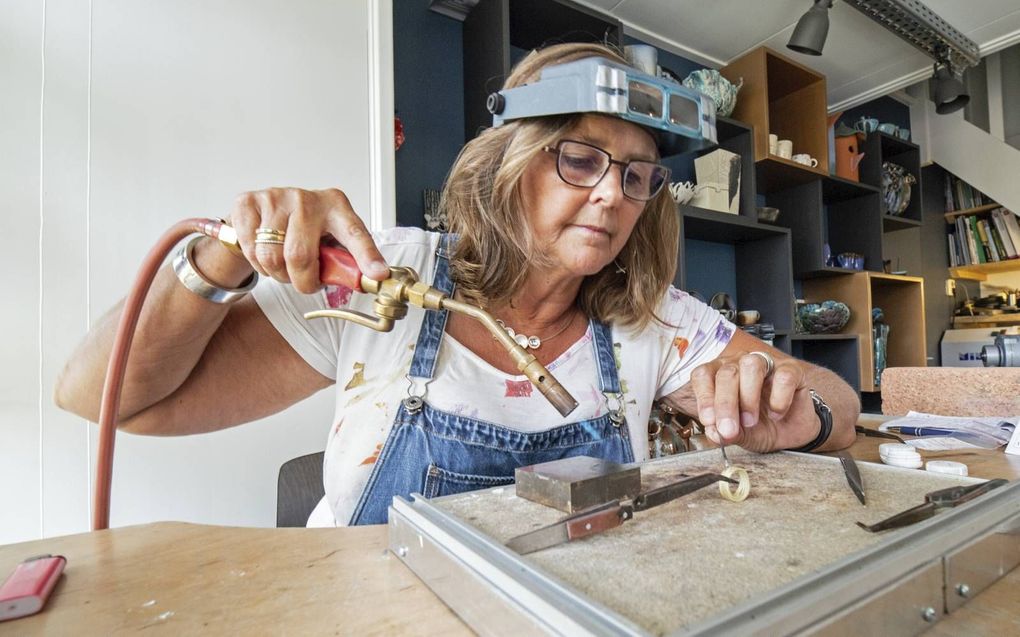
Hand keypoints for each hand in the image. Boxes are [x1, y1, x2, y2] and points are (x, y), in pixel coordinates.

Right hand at [230, 187, 389, 292]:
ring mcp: (276, 197)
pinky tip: (264, 252)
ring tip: (284, 265)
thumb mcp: (329, 241)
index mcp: (336, 207)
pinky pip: (250, 249)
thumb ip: (344, 261)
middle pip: (299, 256)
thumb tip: (367, 281)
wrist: (262, 210)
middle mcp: (307, 199)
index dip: (367, 255)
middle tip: (305, 282)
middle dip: (302, 281)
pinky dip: (256, 263)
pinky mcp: (248, 202)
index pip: (355, 233)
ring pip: (271, 257)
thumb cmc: (303, 229)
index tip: (378, 273)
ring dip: (277, 274)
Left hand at [689, 351, 819, 452]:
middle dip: (725, 404)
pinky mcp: (792, 370)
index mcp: (719, 375)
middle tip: (729, 429)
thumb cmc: (758, 426)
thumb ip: (723, 432)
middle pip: (727, 372)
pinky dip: (779, 399)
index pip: (703, 374)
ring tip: (751, 421)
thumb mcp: (736, 434)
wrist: (789, 433)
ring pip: (751, 365)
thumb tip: (714, 432)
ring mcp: (766, 364)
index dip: (704, 396)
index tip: (708, 420)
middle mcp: (740, 365)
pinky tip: (777, 413)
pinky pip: (783, 377)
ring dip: (749, 397)